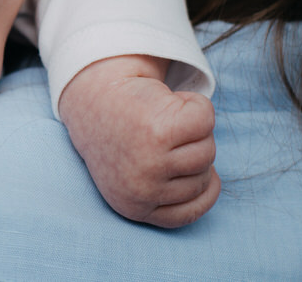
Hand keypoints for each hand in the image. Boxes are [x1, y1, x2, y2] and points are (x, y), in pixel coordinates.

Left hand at [58, 55, 218, 227]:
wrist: (92, 91)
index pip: (193, 211)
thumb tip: (210, 182)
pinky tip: (168, 101)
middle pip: (203, 175)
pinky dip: (196, 105)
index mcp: (134, 207)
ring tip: (161, 118)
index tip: (181, 160)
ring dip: (193, 128)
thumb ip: (167, 191)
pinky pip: (206, 120)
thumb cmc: (120, 132)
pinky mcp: (160, 131)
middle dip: (191, 149)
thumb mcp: (134, 176)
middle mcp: (142, 190)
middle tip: (158, 132)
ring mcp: (151, 162)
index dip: (198, 183)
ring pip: (207, 149)